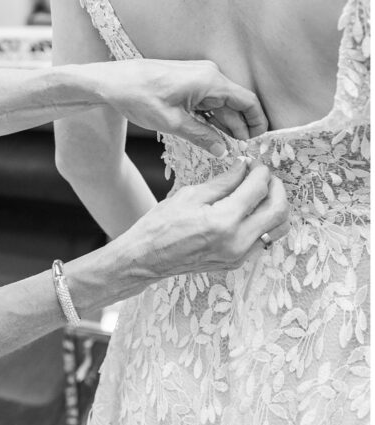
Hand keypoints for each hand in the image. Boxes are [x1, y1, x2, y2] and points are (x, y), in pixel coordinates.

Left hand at [94, 58, 267, 157]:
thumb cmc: (139, 97)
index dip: (257, 123)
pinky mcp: (188, 82)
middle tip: (242, 153)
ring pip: (221, 104)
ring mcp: (199, 77)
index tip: (259, 143)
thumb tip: (224, 150)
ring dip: (225, 125)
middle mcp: (209, 75)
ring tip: (228, 148)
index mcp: (210, 81)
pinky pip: (208, 102)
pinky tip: (211, 136)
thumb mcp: (172, 123)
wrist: (112, 81)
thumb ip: (202, 137)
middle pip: (236, 104)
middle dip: (240, 128)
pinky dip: (211, 118)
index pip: (247, 102)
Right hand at [115, 160, 289, 289]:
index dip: (259, 171)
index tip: (252, 163)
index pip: (258, 189)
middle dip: (276, 187)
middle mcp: (237, 242)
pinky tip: (250, 210)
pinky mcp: (237, 262)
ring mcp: (239, 256)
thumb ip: (223, 182)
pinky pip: (264, 239)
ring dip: (276, 205)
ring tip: (260, 192)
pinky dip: (265, 221)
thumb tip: (243, 167)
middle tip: (262, 176)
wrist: (146, 259)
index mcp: (223, 222)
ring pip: (278, 228)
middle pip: (279, 210)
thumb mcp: (190, 196)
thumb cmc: (160, 226)